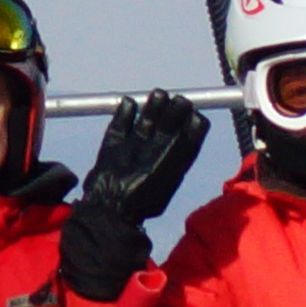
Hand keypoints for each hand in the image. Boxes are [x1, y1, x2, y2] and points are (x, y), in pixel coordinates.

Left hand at [79, 88, 200, 226]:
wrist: (110, 211)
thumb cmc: (143, 203)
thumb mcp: (169, 185)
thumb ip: (177, 161)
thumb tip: (184, 137)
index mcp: (173, 162)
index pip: (192, 132)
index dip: (195, 121)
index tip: (194, 115)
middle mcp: (156, 148)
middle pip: (172, 117)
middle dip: (178, 106)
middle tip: (179, 102)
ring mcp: (134, 142)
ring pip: (149, 113)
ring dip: (155, 101)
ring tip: (159, 95)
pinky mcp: (113, 141)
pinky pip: (121, 119)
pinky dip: (125, 109)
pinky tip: (130, 103)